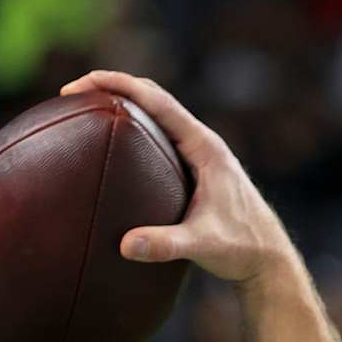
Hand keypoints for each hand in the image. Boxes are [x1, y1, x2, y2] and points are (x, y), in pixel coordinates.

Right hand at [58, 71, 294, 285]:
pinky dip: (132, 131)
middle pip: (154, 99)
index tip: (84, 82)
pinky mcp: (195, 170)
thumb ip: (166, 245)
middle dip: (113, 87)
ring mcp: (200, 156)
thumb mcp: (203, 246)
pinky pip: (159, 139)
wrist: (269, 260)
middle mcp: (203, 144)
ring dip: (122, 106)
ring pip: (157, 116)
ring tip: (82, 110)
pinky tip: (107, 146)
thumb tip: (125, 245)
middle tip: (72, 92)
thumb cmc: (241, 249)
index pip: (158, 102)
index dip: (120, 84)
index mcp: (206, 148)